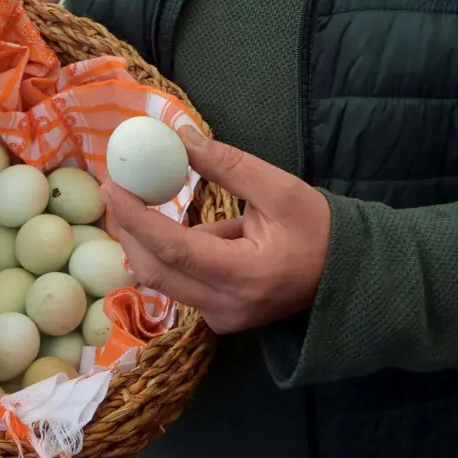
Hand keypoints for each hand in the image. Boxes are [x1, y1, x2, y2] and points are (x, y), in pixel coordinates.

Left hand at [105, 128, 330, 333]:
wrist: (346, 275)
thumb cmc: (317, 229)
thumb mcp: (278, 189)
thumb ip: (228, 166)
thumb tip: (181, 137)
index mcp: (245, 275)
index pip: (175, 249)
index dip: (137, 218)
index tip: (112, 186)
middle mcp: (226, 308)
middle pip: (157, 271)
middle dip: (130, 230)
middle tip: (117, 190)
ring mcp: (222, 320)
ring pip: (165, 281)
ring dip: (147, 241)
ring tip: (140, 202)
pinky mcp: (220, 320)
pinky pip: (181, 286)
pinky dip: (171, 255)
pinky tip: (183, 232)